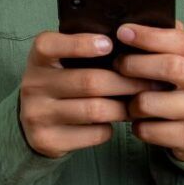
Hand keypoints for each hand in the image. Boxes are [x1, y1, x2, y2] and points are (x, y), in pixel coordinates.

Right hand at [19, 31, 157, 158]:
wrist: (32, 123)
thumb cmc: (60, 81)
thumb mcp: (61, 59)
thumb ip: (84, 48)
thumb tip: (131, 44)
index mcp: (38, 57)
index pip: (52, 45)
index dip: (82, 44)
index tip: (110, 44)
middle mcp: (33, 84)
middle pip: (89, 81)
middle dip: (125, 82)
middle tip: (151, 81)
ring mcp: (37, 114)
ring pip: (95, 110)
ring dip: (123, 107)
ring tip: (140, 102)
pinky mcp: (48, 140)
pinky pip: (93, 134)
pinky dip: (111, 128)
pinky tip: (115, 122)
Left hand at [113, 19, 183, 161]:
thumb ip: (167, 40)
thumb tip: (135, 21)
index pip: (180, 40)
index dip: (149, 35)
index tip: (123, 32)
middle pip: (169, 67)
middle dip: (135, 64)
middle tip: (117, 65)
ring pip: (150, 102)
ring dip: (131, 102)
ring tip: (130, 101)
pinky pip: (149, 130)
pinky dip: (137, 126)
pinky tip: (141, 121)